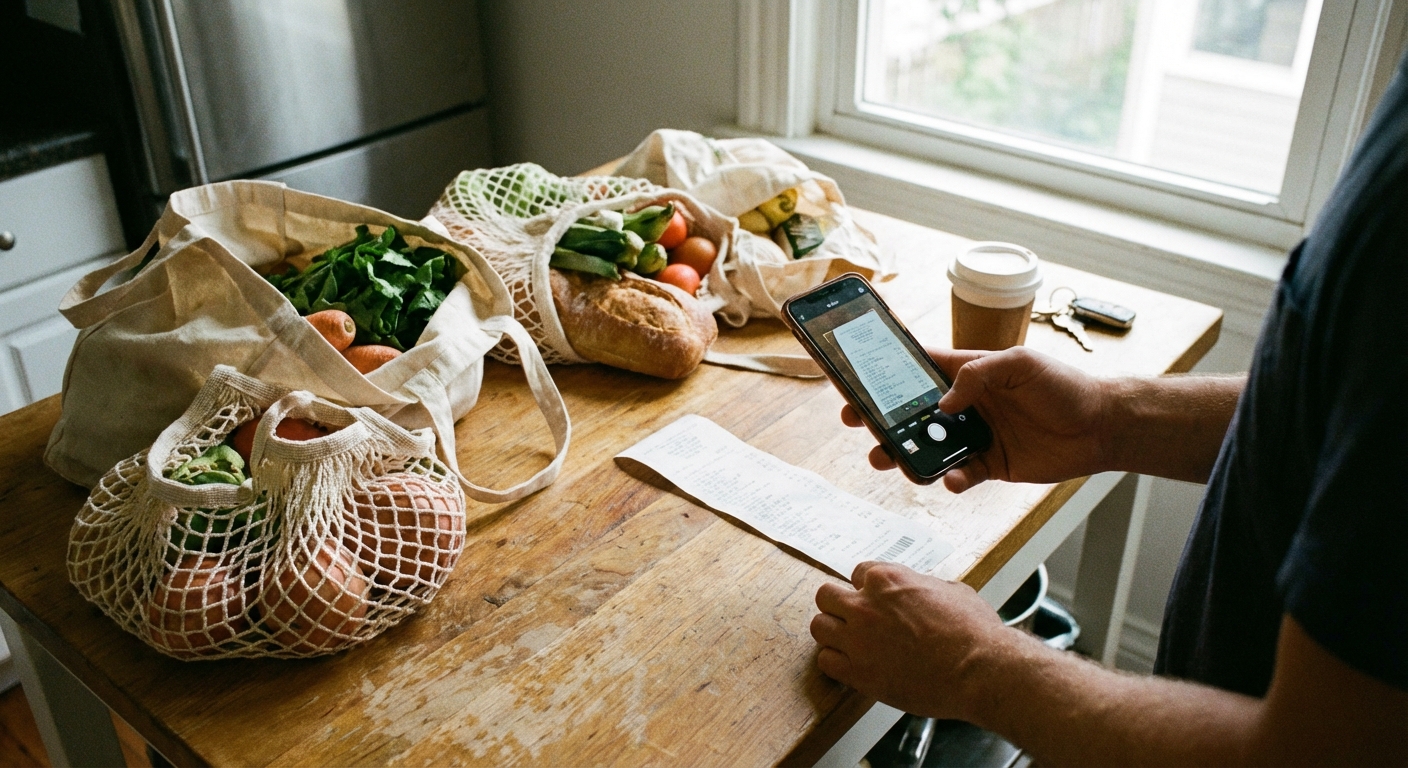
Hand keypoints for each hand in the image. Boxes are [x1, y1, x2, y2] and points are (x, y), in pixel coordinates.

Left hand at [810, 561, 1010, 719]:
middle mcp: (866, 604)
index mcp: (887, 579)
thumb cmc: (974, 631)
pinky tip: (853, 666)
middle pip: (826, 595)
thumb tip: (918, 591)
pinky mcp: (858, 672)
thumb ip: (921, 587)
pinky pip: (825, 661)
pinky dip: (836, 663)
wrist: (979, 669)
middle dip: (839, 606)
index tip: (875, 602)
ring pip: (820, 626)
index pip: (857, 573)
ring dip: (833, 634)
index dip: (867, 590)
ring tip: (851, 645)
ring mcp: (858, 638)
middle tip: (854, 621)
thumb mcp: (951, 590)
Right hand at [841, 347, 1111, 491]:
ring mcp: (975, 436)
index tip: (856, 379)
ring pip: (927, 447)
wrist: (1100, 426)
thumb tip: (945, 403)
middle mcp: (965, 405)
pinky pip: (958, 475)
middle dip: (880, 418)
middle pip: (911, 412)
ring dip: (904, 454)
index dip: (885, 373)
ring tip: (888, 458)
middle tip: (857, 423)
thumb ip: (978, 374)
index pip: (918, 369)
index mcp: (967, 372)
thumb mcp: (1020, 363)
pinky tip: (949, 478)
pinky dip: (949, 479)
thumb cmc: (1064, 385)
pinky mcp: (989, 465)